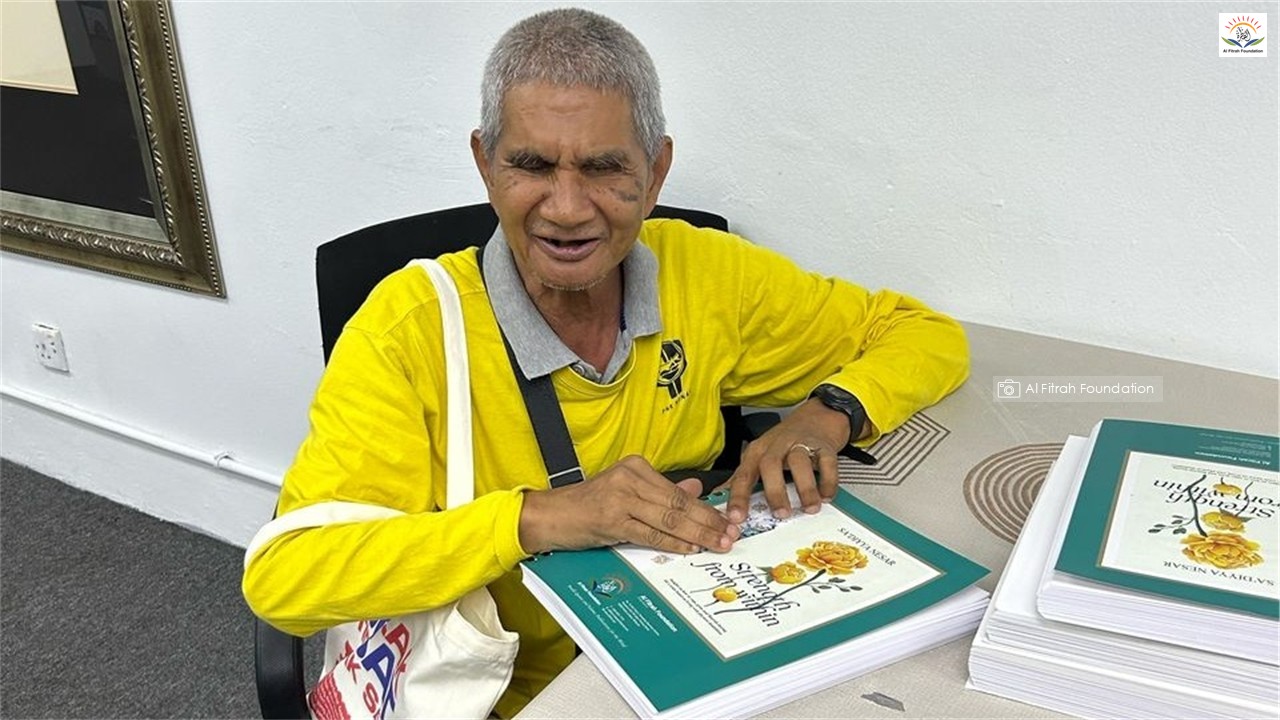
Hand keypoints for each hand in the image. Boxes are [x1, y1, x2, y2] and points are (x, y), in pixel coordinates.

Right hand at [519, 455, 738, 554]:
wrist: (550, 515)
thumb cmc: (588, 505)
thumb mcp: (626, 491)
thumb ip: (661, 491)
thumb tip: (695, 488)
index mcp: (636, 467)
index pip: (680, 491)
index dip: (706, 508)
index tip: (727, 521)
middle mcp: (630, 478)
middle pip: (679, 503)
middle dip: (709, 522)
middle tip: (731, 535)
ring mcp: (620, 498)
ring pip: (669, 518)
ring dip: (697, 534)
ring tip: (718, 544)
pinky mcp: (612, 520)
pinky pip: (650, 533)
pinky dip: (673, 542)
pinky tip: (689, 548)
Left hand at [724, 399, 849, 522]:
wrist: (817, 416)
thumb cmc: (786, 442)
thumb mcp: (760, 456)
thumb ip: (744, 478)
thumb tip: (718, 500)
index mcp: (757, 452)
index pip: (743, 475)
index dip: (738, 497)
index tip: (737, 517)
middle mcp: (777, 446)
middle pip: (770, 465)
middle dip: (774, 492)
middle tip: (781, 514)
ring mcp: (800, 443)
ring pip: (799, 462)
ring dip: (805, 488)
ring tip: (810, 508)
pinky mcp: (823, 445)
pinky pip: (826, 462)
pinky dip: (828, 481)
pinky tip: (826, 495)